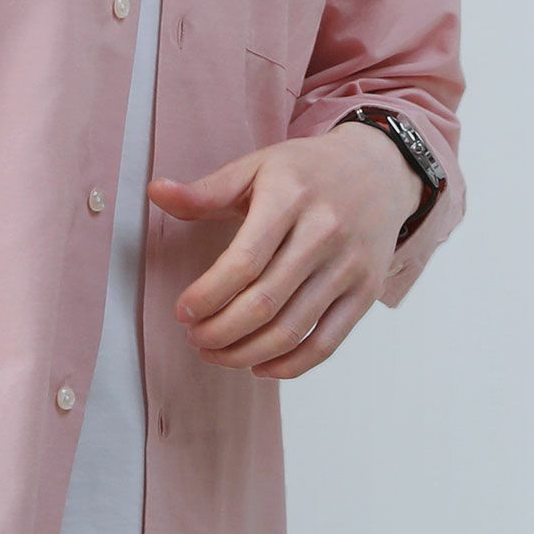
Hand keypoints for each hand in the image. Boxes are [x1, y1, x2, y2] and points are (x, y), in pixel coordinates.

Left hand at [147, 123, 422, 379]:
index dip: (207, 295)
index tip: (183, 312)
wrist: (378, 171)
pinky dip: (290, 365)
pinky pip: (327, 342)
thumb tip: (155, 192)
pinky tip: (259, 366)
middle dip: (220, 331)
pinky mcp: (366, 292)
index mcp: (289, 197)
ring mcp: (349, 266)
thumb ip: (206, 190)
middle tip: (194, 337)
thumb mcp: (256, 167)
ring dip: (247, 353)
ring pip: (293, 329)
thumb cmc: (306, 171)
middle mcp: (324, 232)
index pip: (243, 261)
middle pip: (265, 302)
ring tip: (216, 352)